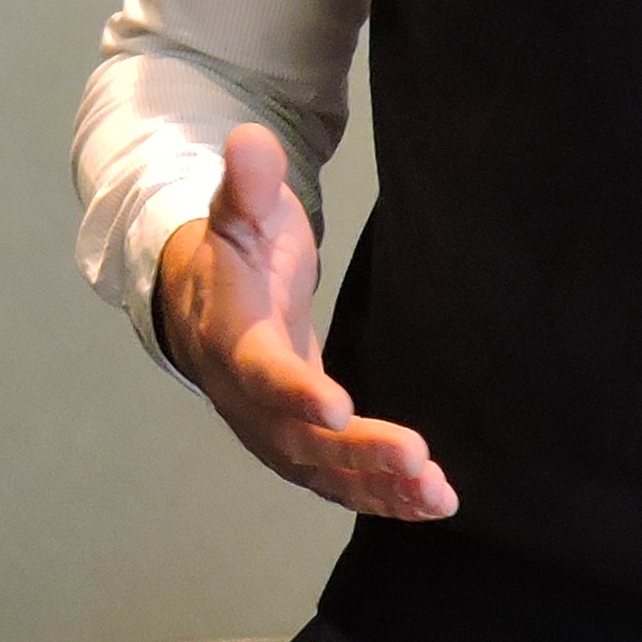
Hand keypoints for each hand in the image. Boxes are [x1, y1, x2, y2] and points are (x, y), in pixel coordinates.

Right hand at [153, 124, 455, 521]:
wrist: (202, 301)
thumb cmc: (235, 250)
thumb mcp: (239, 208)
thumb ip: (247, 182)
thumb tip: (249, 138)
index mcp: (230, 335)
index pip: (261, 370)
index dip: (296, 392)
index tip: (339, 407)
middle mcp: (244, 396)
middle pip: (296, 437)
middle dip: (357, 453)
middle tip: (419, 459)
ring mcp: (268, 428)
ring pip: (320, 472)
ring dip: (378, 487)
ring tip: (438, 495)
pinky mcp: (295, 447)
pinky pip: (335, 482)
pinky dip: (381, 497)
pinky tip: (432, 503)